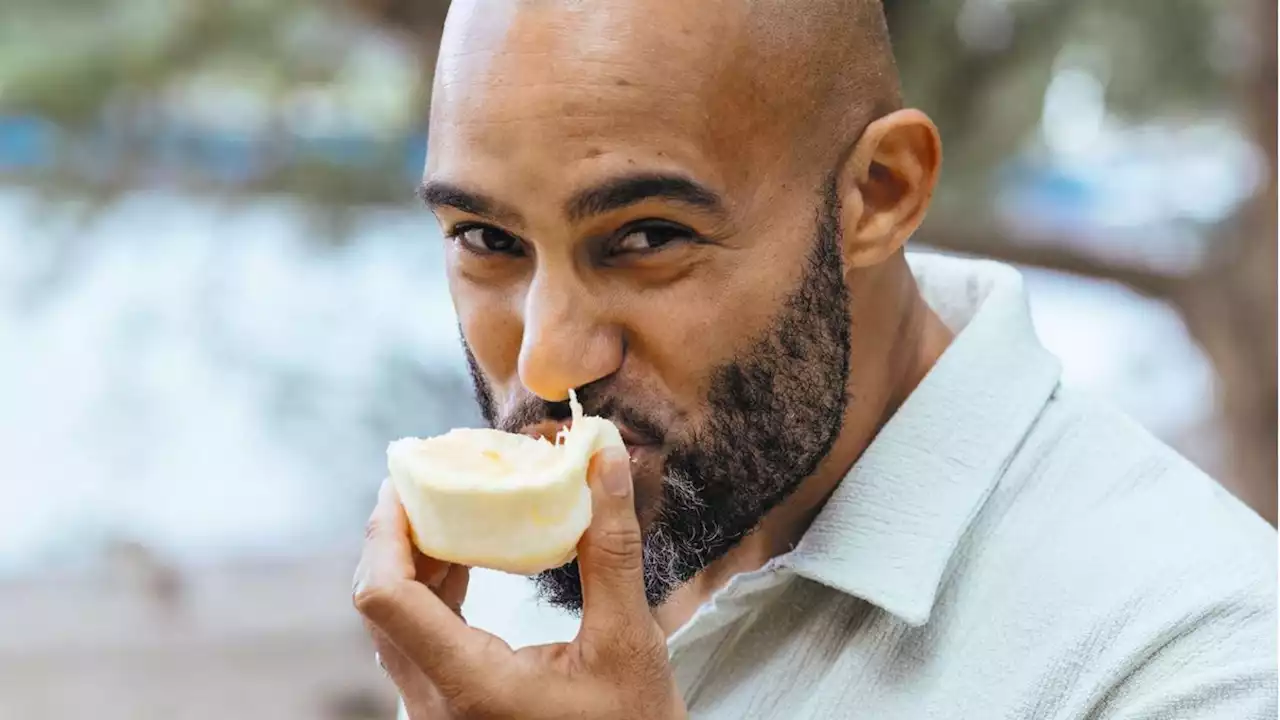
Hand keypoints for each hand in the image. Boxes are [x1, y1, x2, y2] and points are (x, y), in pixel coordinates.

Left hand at [353, 448, 685, 719]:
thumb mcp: (629, 637)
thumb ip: (612, 546)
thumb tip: (606, 458)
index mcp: (470, 685)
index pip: (386, 597)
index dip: (386, 530)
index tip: (406, 479)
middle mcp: (436, 705)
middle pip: (379, 606)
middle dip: (396, 535)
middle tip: (426, 479)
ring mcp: (437, 714)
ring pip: (392, 624)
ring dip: (409, 563)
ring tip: (444, 507)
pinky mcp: (449, 712)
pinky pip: (414, 642)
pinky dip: (426, 593)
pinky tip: (461, 559)